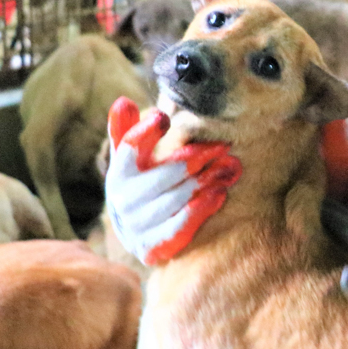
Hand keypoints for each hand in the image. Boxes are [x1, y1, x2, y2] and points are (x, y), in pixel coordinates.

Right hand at [104, 98, 240, 265]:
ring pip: (176, 199)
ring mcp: (137, 225)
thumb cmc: (140, 182)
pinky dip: (200, 210)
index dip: (146, 133)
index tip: (164, 117)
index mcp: (119, 172)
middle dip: (196, 158)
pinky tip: (219, 194)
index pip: (129, 148)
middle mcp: (124, 199)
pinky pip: (179, 227)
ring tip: (228, 167)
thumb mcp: (131, 157)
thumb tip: (123, 101)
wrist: (137, 233)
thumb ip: (127, 129)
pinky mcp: (152, 247)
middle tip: (223, 145)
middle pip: (165, 174)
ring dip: (204, 182)